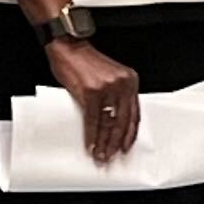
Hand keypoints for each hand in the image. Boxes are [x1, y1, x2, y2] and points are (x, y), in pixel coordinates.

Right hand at [48, 34, 142, 162]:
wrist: (68, 46)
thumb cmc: (84, 61)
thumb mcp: (108, 77)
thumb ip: (114, 96)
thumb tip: (111, 123)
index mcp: (130, 81)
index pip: (134, 114)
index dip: (130, 134)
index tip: (125, 147)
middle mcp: (122, 85)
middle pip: (123, 121)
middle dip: (117, 143)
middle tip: (111, 157)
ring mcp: (107, 88)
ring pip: (109, 123)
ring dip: (104, 143)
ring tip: (100, 155)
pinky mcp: (91, 92)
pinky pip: (93, 120)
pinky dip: (91, 135)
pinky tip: (90, 145)